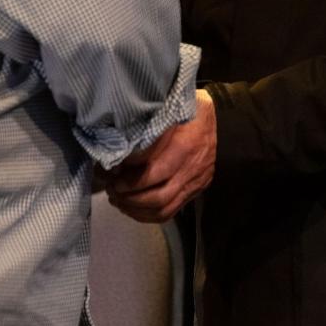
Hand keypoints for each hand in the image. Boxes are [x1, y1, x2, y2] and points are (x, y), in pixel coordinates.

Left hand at [106, 88, 216, 221]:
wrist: (213, 117)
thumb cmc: (184, 110)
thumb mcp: (166, 112)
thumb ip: (145, 131)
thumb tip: (118, 151)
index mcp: (185, 146)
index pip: (154, 173)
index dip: (130, 181)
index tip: (112, 177)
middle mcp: (193, 168)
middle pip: (158, 196)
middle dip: (130, 198)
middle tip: (113, 190)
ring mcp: (196, 181)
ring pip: (164, 208)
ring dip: (136, 209)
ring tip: (118, 200)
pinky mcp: (196, 189)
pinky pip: (171, 211)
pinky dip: (148, 215)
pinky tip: (133, 208)